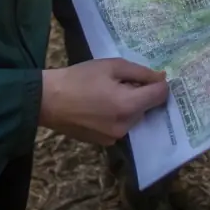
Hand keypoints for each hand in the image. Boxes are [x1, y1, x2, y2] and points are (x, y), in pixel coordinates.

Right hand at [39, 59, 169, 143]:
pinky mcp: (104, 143)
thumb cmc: (79, 78)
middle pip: (146, 107)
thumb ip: (140, 72)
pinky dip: (117, 115)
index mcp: (128, 106)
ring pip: (134, 117)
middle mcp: (125, 127)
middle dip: (139, 93)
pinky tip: (99, 106)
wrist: (48, 101)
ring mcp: (114, 138)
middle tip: (117, 82)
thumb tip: (161, 78)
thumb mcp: (111, 66)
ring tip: (106, 93)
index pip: (160, 95)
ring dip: (128, 105)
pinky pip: (121, 126)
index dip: (158, 83)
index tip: (148, 76)